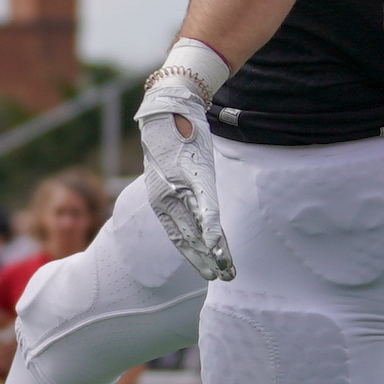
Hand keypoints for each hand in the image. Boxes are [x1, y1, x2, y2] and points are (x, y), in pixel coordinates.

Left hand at [134, 43, 233, 281]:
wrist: (169, 105)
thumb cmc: (172, 137)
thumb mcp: (172, 167)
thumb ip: (180, 187)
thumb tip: (189, 200)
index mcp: (159, 198)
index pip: (176, 234)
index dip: (192, 254)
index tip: (207, 271)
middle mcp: (165, 197)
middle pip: (186, 237)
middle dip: (203, 260)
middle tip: (221, 278)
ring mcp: (178, 188)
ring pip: (194, 227)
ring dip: (210, 250)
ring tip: (223, 270)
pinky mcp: (192, 174)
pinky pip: (202, 205)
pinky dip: (209, 226)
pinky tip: (217, 243)